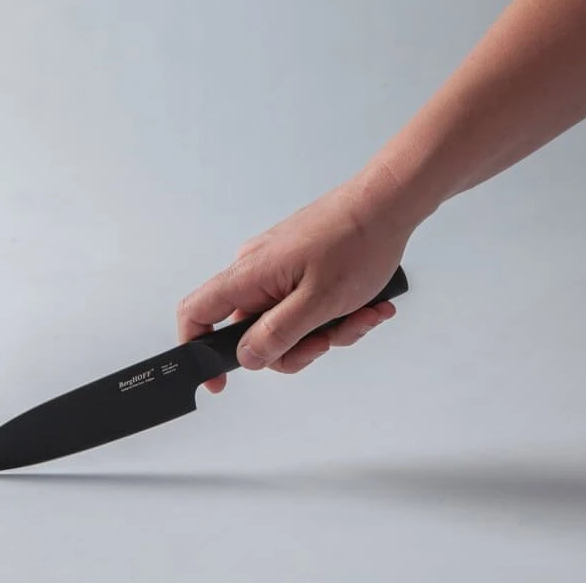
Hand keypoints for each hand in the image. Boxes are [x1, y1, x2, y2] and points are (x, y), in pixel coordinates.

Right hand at [177, 177, 413, 392]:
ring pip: (289, 323)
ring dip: (328, 330)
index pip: (197, 314)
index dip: (199, 351)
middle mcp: (258, 270)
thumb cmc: (357, 241)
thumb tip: (247, 357)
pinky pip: (309, 306)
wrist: (388, 204)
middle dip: (298, 346)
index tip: (221, 381)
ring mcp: (281, 269)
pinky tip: (368, 305)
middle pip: (254, 332)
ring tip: (361, 314)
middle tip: (329, 338)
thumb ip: (278, 334)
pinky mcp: (303, 268)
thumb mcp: (318, 301)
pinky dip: (337, 313)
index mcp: (250, 274)